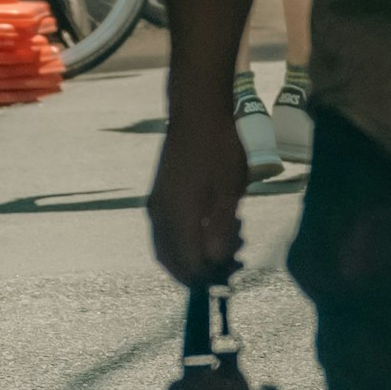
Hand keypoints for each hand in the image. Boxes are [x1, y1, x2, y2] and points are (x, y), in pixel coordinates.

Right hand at [148, 93, 249, 285]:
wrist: (197, 111)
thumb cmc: (218, 147)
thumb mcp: (229, 191)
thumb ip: (221, 231)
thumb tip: (216, 262)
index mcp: (178, 217)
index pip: (188, 267)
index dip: (210, 279)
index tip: (233, 274)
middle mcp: (160, 216)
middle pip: (173, 263)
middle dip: (202, 271)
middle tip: (234, 263)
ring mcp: (156, 206)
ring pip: (168, 248)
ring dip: (195, 255)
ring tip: (232, 241)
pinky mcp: (158, 196)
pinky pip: (166, 232)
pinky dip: (187, 240)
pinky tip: (214, 226)